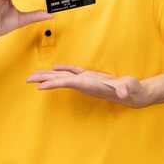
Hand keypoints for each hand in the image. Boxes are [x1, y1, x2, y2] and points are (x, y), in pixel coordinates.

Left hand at [26, 65, 149, 107]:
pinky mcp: (91, 77)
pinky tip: (55, 69)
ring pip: (64, 77)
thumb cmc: (132, 90)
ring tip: (35, 75)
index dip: (53, 84)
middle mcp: (85, 84)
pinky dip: (64, 69)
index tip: (39, 86)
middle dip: (44, 80)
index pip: (68, 84)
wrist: (135, 94)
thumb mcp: (130, 88)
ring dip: (49, 75)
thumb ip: (126, 89)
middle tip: (27, 79)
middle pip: (60, 81)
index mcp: (90, 85)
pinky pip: (74, 72)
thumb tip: (123, 91)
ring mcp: (87, 81)